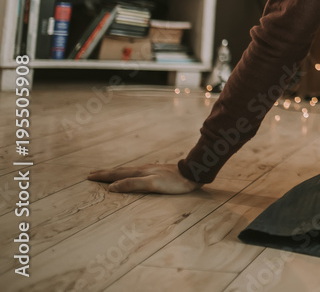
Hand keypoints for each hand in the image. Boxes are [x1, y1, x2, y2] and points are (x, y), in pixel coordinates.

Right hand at [87, 163, 202, 193]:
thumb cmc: (174, 182)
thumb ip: (133, 184)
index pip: (117, 174)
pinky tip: (132, 174)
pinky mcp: (158, 172)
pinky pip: (137, 172)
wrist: (193, 173)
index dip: (103, 176)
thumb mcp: (152, 184)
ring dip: (115, 172)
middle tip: (91, 173)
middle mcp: (143, 169)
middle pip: (120, 171)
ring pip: (128, 170)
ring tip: (108, 173)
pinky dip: (127, 173)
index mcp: (140, 172)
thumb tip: (112, 187)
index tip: (89, 176)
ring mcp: (151, 169)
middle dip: (105, 173)